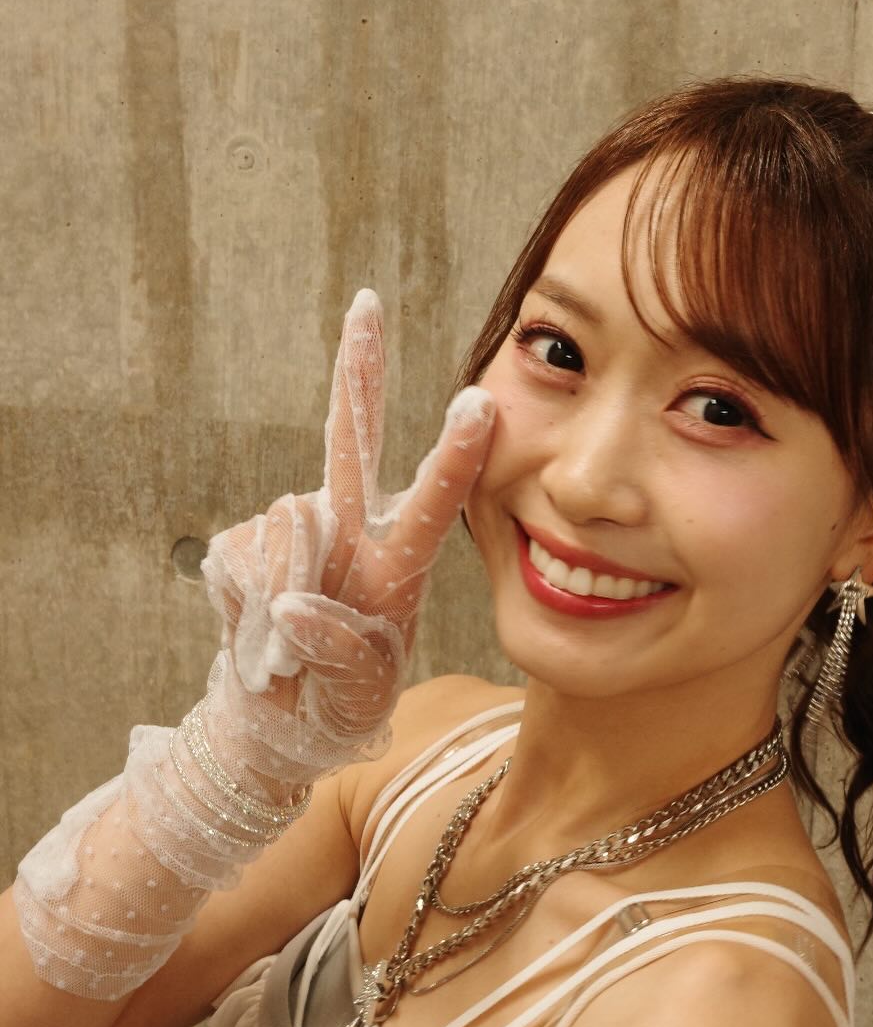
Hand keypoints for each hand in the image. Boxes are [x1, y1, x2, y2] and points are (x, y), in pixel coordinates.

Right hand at [200, 288, 494, 757]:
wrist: (270, 723)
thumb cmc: (334, 706)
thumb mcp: (358, 694)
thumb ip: (339, 651)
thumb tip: (295, 603)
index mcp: (398, 563)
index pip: (433, 502)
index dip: (454, 456)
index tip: (482, 403)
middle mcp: (350, 531)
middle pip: (351, 439)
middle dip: (357, 370)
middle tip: (367, 303)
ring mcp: (295, 532)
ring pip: (281, 530)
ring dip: (277, 601)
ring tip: (288, 654)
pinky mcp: (239, 545)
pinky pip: (236, 561)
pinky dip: (241, 611)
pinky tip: (257, 637)